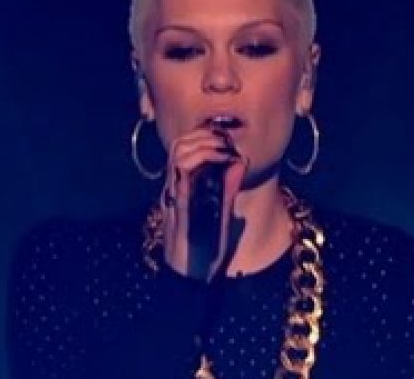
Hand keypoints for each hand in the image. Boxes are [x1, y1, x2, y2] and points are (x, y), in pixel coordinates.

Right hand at [159, 126, 247, 281]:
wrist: (192, 279)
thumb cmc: (206, 249)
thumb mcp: (221, 212)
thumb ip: (227, 188)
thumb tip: (239, 163)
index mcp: (181, 190)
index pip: (183, 149)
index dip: (202, 136)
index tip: (225, 139)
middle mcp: (174, 190)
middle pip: (179, 145)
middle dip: (205, 135)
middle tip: (229, 143)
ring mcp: (176, 196)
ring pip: (179, 153)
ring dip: (205, 145)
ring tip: (227, 151)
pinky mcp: (182, 206)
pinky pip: (184, 174)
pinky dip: (205, 161)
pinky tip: (225, 163)